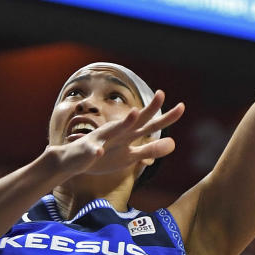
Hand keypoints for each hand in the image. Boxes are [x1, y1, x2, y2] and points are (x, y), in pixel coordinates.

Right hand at [54, 91, 184, 180]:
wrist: (71, 160)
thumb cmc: (103, 157)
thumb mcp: (130, 156)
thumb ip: (150, 150)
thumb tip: (173, 143)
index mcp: (127, 134)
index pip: (149, 124)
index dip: (165, 117)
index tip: (182, 106)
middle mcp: (116, 132)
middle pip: (135, 121)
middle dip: (148, 109)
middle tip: (162, 94)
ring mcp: (101, 140)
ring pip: (113, 130)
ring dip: (123, 122)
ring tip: (135, 113)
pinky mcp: (87, 151)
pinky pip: (92, 151)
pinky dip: (95, 151)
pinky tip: (99, 151)